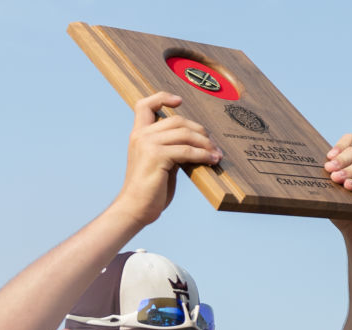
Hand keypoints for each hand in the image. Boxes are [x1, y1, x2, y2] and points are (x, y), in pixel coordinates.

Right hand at [112, 92, 221, 227]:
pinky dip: (203, 155)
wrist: (135, 209)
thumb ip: (170, 149)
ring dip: (205, 144)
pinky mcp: (157, 156)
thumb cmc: (149, 191)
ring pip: (185, 134)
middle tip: (213, 144)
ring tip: (216, 154)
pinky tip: (212, 160)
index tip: (180, 101)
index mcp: (138, 134)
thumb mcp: (159, 164)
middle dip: (200, 131)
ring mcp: (148, 144)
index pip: (144, 105)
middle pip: (177, 121)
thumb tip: (194, 144)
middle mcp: (141, 135)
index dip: (162, 97)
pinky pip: (187, 150)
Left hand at [325, 132, 351, 239]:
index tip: (328, 157)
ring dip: (348, 172)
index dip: (339, 146)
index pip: (349, 142)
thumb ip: (325, 183)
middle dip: (340, 161)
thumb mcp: (331, 197)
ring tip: (337, 180)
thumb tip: (307, 172)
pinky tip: (350, 186)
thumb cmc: (346, 215)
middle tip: (329, 170)